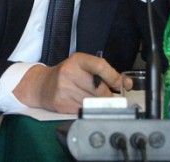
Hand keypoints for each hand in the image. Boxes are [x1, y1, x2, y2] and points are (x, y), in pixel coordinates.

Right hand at [13, 52, 131, 113]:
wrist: (42, 85)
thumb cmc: (67, 75)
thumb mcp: (84, 67)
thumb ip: (105, 73)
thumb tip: (127, 84)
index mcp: (78, 60)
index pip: (100, 65)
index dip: (114, 77)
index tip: (122, 85)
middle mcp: (69, 72)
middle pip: (100, 89)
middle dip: (107, 95)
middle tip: (107, 96)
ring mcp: (64, 89)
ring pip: (93, 102)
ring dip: (98, 104)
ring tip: (91, 99)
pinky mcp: (61, 103)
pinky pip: (84, 110)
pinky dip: (87, 110)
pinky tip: (81, 103)